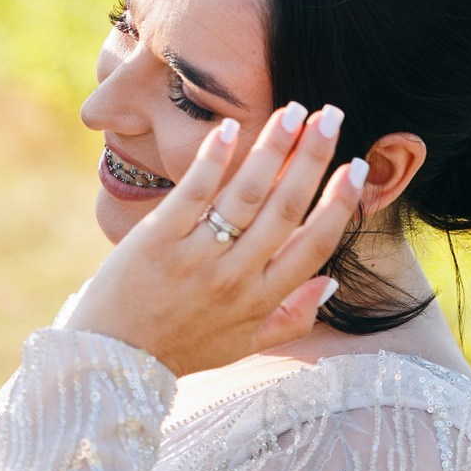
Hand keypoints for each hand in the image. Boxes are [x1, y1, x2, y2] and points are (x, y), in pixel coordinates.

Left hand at [66, 102, 365, 375]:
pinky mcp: (157, 239)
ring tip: (293, 111)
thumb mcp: (243, 346)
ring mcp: (196, 257)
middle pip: (286, 207)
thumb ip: (292, 318)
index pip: (315, 244)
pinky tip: (231, 128)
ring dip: (273, 147)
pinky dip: (214, 158)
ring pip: (246, 193)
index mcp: (261, 300)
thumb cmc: (180, 349)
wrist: (113, 359)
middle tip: (332, 116)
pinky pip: (193, 192)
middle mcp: (235, 278)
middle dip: (312, 157)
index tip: (357, 168)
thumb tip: (331, 282)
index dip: (340, 204)